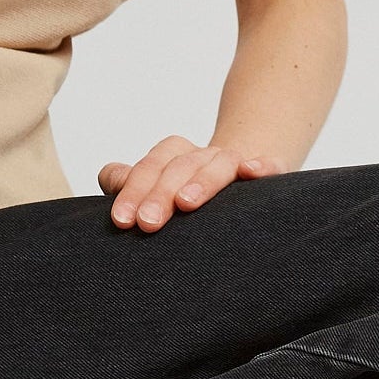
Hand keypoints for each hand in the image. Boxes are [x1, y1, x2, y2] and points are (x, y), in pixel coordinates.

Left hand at [98, 135, 285, 230]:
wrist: (246, 174)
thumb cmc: (193, 193)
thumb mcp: (159, 188)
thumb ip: (130, 184)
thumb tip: (110, 178)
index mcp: (173, 156)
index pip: (150, 168)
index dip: (133, 191)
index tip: (122, 221)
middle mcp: (201, 155)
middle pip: (178, 167)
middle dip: (161, 194)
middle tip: (147, 224)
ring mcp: (234, 162)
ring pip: (216, 165)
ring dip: (201, 181)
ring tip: (186, 204)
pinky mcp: (268, 169)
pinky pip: (267, 164)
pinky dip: (261, 165)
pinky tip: (252, 172)